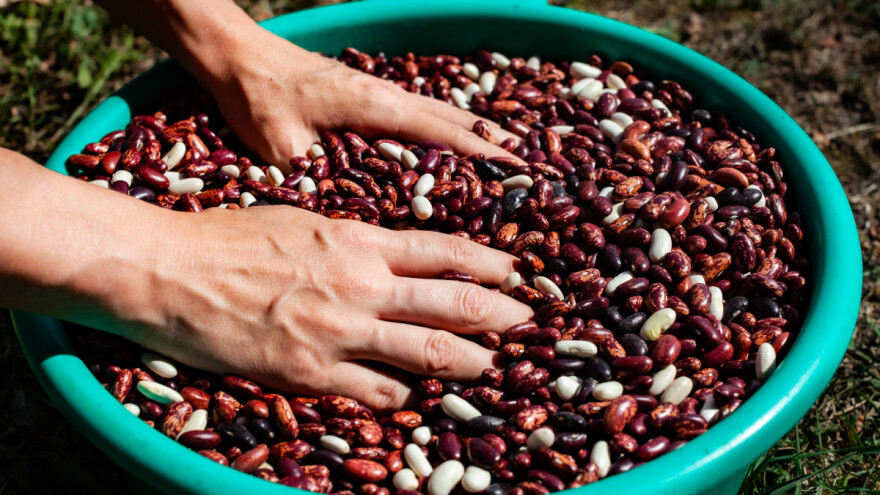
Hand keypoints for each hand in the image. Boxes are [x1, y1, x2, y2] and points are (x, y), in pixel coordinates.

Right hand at [135, 206, 532, 409]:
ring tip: (494, 367)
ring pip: (428, 352)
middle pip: (453, 302)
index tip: (517, 274)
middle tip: (528, 323)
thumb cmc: (230, 236)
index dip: (491, 265)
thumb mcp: (303, 219)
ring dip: (470, 363)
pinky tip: (415, 400)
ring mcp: (339, 332)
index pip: (446, 250)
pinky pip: (377, 394)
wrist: (169, 270)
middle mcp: (361, 285)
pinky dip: (404, 398)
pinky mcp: (311, 374)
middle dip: (501, 315)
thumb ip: (353, 239)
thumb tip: (390, 251)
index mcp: (359, 239)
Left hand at [203, 29, 520, 168]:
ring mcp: (380, 90)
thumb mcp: (281, 149)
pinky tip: (456, 141)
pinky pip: (422, 111)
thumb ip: (318, 180)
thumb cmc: (258, 101)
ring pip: (441, 112)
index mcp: (374, 107)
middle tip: (531, 165)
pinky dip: (449, 126)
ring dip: (476, 132)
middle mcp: (386, 95)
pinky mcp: (369, 92)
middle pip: (454, 119)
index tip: (518, 170)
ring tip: (509, 152)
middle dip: (494, 141)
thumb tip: (344, 222)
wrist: (237, 58)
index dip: (482, 153)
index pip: (442, 132)